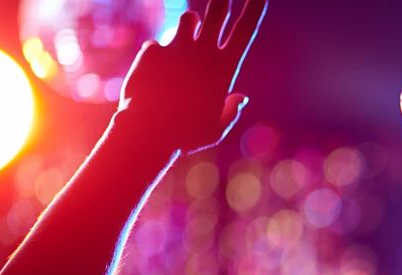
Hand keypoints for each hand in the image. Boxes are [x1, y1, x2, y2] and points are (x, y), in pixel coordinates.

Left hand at [120, 0, 266, 153]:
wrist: (147, 132)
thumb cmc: (186, 136)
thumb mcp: (216, 129)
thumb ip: (231, 111)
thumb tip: (242, 97)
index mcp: (224, 70)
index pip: (244, 31)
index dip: (253, 10)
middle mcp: (203, 53)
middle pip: (218, 11)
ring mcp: (177, 48)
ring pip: (188, 18)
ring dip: (191, 22)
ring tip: (187, 38)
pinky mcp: (153, 50)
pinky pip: (157, 45)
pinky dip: (157, 57)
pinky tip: (152, 78)